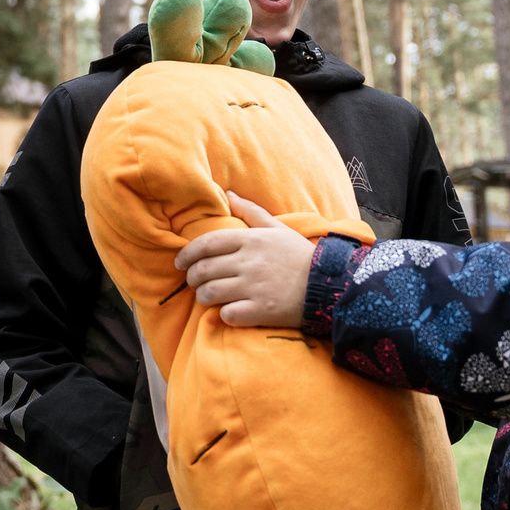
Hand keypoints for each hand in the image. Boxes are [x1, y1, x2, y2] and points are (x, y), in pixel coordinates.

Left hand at [176, 192, 315, 328]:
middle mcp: (249, 262)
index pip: (206, 244)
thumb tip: (228, 194)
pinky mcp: (260, 311)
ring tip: (207, 297)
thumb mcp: (278, 228)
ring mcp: (254, 288)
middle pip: (203, 270)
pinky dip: (222, 315)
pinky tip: (228, 312)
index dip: (187, 254)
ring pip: (209, 294)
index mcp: (251, 240)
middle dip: (192, 277)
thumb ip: (251, 211)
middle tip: (194, 281)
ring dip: (202, 297)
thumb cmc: (300, 256)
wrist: (329, 286)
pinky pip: (227, 315)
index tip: (180, 262)